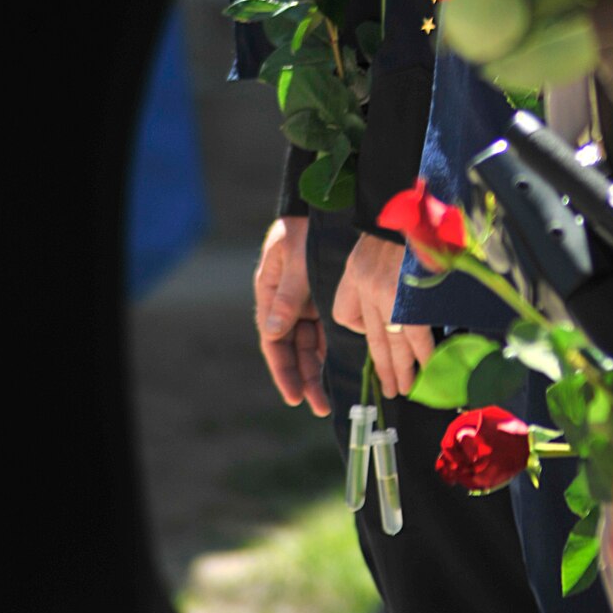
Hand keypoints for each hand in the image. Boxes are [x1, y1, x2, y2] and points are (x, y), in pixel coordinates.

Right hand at [253, 216, 328, 415]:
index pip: (274, 341)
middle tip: (318, 406)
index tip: (294, 395)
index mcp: (270, 295)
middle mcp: (285, 305)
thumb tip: (274, 332)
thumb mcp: (293, 260)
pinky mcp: (322, 301)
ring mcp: (304, 304)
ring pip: (309, 346)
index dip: (283, 371)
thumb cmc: (302, 229)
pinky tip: (342, 369)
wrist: (323, 206)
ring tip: (328, 399)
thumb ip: (288, 294)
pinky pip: (326, 332)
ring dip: (317, 371)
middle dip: (303, 379)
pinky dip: (331, 351)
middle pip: (292, 350)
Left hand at [332, 232, 435, 397]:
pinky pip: (416, 334)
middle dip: (385, 367)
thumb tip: (384, 308)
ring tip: (408, 387)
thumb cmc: (402, 222)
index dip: (361, 331)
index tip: (378, 340)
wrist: (420, 207)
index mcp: (356, 274)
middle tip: (393, 389)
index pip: (347, 316)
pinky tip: (428, 366)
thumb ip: (369, 275)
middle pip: (375, 338)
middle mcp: (368, 288)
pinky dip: (423, 353)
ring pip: (395, 342)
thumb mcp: (372, 243)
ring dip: (403, 368)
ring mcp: (389, 295)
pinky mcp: (411, 299)